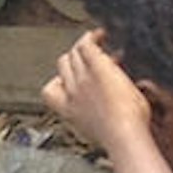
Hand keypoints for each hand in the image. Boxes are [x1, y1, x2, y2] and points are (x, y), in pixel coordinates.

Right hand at [43, 33, 157, 158]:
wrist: (123, 135)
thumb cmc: (120, 139)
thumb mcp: (101, 130)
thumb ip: (96, 116)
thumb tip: (108, 112)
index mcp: (68, 111)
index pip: (50, 90)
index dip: (60, 80)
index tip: (75, 79)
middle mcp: (71, 92)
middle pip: (63, 64)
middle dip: (79, 60)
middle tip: (98, 61)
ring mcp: (82, 79)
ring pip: (74, 52)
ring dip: (86, 46)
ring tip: (101, 44)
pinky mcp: (97, 67)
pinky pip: (86, 43)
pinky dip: (93, 35)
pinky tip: (103, 34)